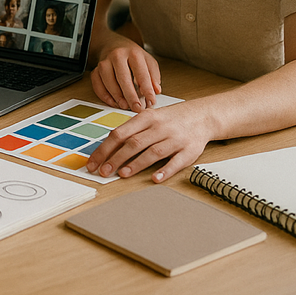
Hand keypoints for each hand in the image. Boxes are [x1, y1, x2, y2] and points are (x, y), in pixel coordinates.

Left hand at [85, 101, 212, 181]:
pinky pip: (176, 162)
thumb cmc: (169, 119)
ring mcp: (175, 139)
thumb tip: (107, 149)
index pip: (120, 134)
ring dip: (136, 164)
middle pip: (134, 143)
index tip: (93, 163)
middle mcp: (159, 127)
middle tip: (103, 172)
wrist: (201, 116)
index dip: (104, 149)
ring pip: (153, 152)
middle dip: (116, 158)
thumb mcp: (148, 119)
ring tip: (123, 174)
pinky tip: (155, 178)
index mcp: (146, 118)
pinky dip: (165, 170)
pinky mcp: (189, 151)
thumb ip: (130, 131)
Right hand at [90, 30, 160, 111]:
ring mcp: (104, 62)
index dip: (147, 89)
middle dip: (131, 95)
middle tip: (137, 108)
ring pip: (108, 81)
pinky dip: (105, 96)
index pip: (141, 73)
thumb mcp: (148, 61)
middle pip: (123, 78)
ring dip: (117, 96)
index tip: (151, 101)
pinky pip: (97, 85)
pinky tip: (113, 102)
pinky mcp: (95, 70)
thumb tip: (156, 91)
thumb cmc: (132, 56)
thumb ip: (153, 76)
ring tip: (126, 106)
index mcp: (133, 53)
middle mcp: (117, 56)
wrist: (112, 44)